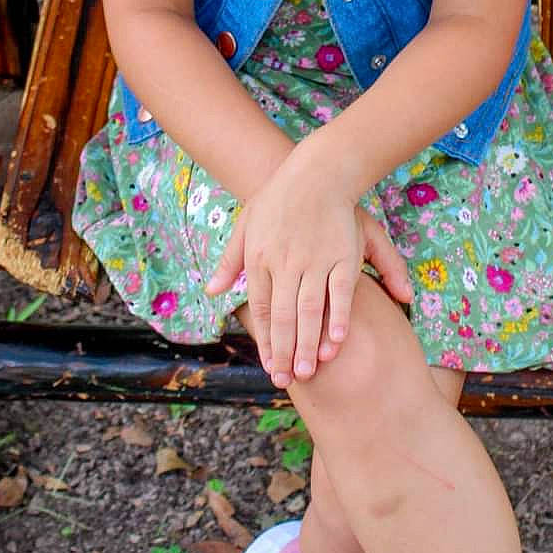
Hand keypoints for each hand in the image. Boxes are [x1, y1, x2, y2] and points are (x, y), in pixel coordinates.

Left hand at [206, 159, 411, 387]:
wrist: (317, 171)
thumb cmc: (278, 198)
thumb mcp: (245, 225)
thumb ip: (229, 261)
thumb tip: (210, 291)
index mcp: (259, 259)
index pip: (261, 309)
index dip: (265, 340)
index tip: (268, 365)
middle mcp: (284, 263)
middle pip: (283, 317)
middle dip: (284, 352)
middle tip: (286, 380)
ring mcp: (314, 260)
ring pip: (309, 310)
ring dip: (308, 343)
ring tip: (308, 371)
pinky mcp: (342, 255)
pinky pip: (340, 293)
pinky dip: (339, 318)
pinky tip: (337, 341)